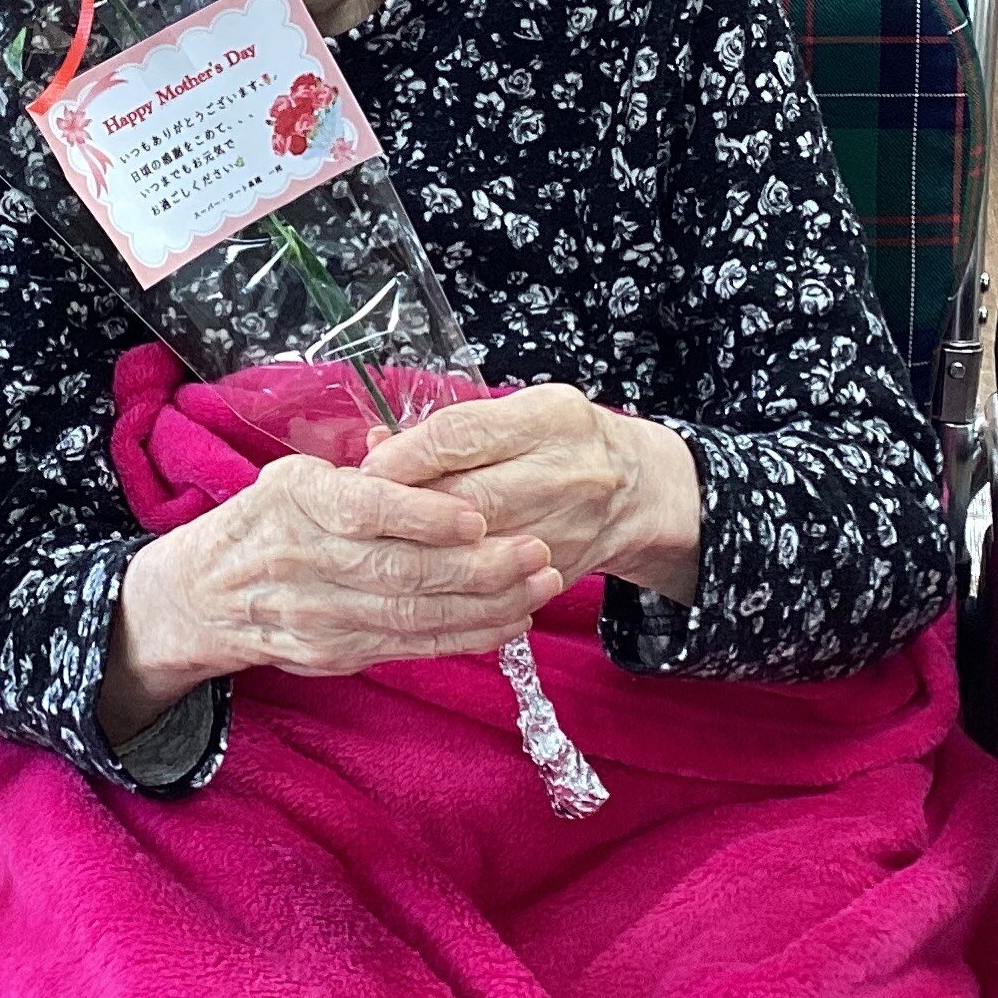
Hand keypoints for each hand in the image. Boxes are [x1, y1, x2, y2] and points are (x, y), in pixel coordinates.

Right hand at [102, 456, 560, 742]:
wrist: (202, 595)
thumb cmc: (264, 521)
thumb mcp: (295, 476)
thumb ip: (361, 473)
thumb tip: (423, 450)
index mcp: (295, 500)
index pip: (363, 509)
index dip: (422, 516)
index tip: (475, 517)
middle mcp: (302, 562)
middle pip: (399, 570)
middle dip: (478, 566)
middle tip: (537, 551)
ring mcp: (316, 616)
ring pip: (412, 614)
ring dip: (485, 605)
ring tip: (540, 587)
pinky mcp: (332, 654)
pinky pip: (408, 646)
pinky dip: (463, 635)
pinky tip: (508, 621)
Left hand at [355, 385, 703, 602]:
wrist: (639, 491)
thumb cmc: (566, 441)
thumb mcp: (523, 412)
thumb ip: (455, 429)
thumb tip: (377, 447)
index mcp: (551, 418)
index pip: (461, 435)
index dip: (406, 456)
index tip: (367, 469)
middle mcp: (564, 472)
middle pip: (463, 499)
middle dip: (402, 511)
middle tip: (358, 519)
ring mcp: (565, 528)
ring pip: (473, 551)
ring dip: (418, 552)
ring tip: (379, 549)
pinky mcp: (557, 572)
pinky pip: (492, 586)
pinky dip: (449, 585)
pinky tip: (416, 581)